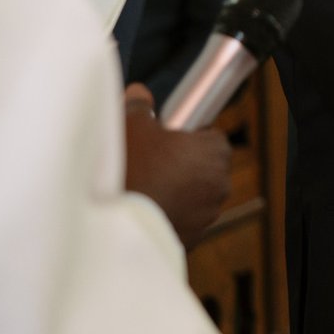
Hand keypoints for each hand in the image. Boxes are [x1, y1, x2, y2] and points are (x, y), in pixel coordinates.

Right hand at [123, 83, 231, 248]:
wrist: (113, 224)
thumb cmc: (129, 169)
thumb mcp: (131, 126)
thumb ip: (140, 106)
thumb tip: (139, 93)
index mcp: (215, 152)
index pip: (212, 137)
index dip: (189, 136)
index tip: (168, 139)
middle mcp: (220, 185)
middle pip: (204, 167)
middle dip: (183, 165)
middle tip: (152, 163)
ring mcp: (207, 216)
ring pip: (194, 196)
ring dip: (177, 192)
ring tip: (144, 188)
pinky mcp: (190, 240)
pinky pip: (182, 221)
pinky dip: (168, 215)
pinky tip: (143, 210)